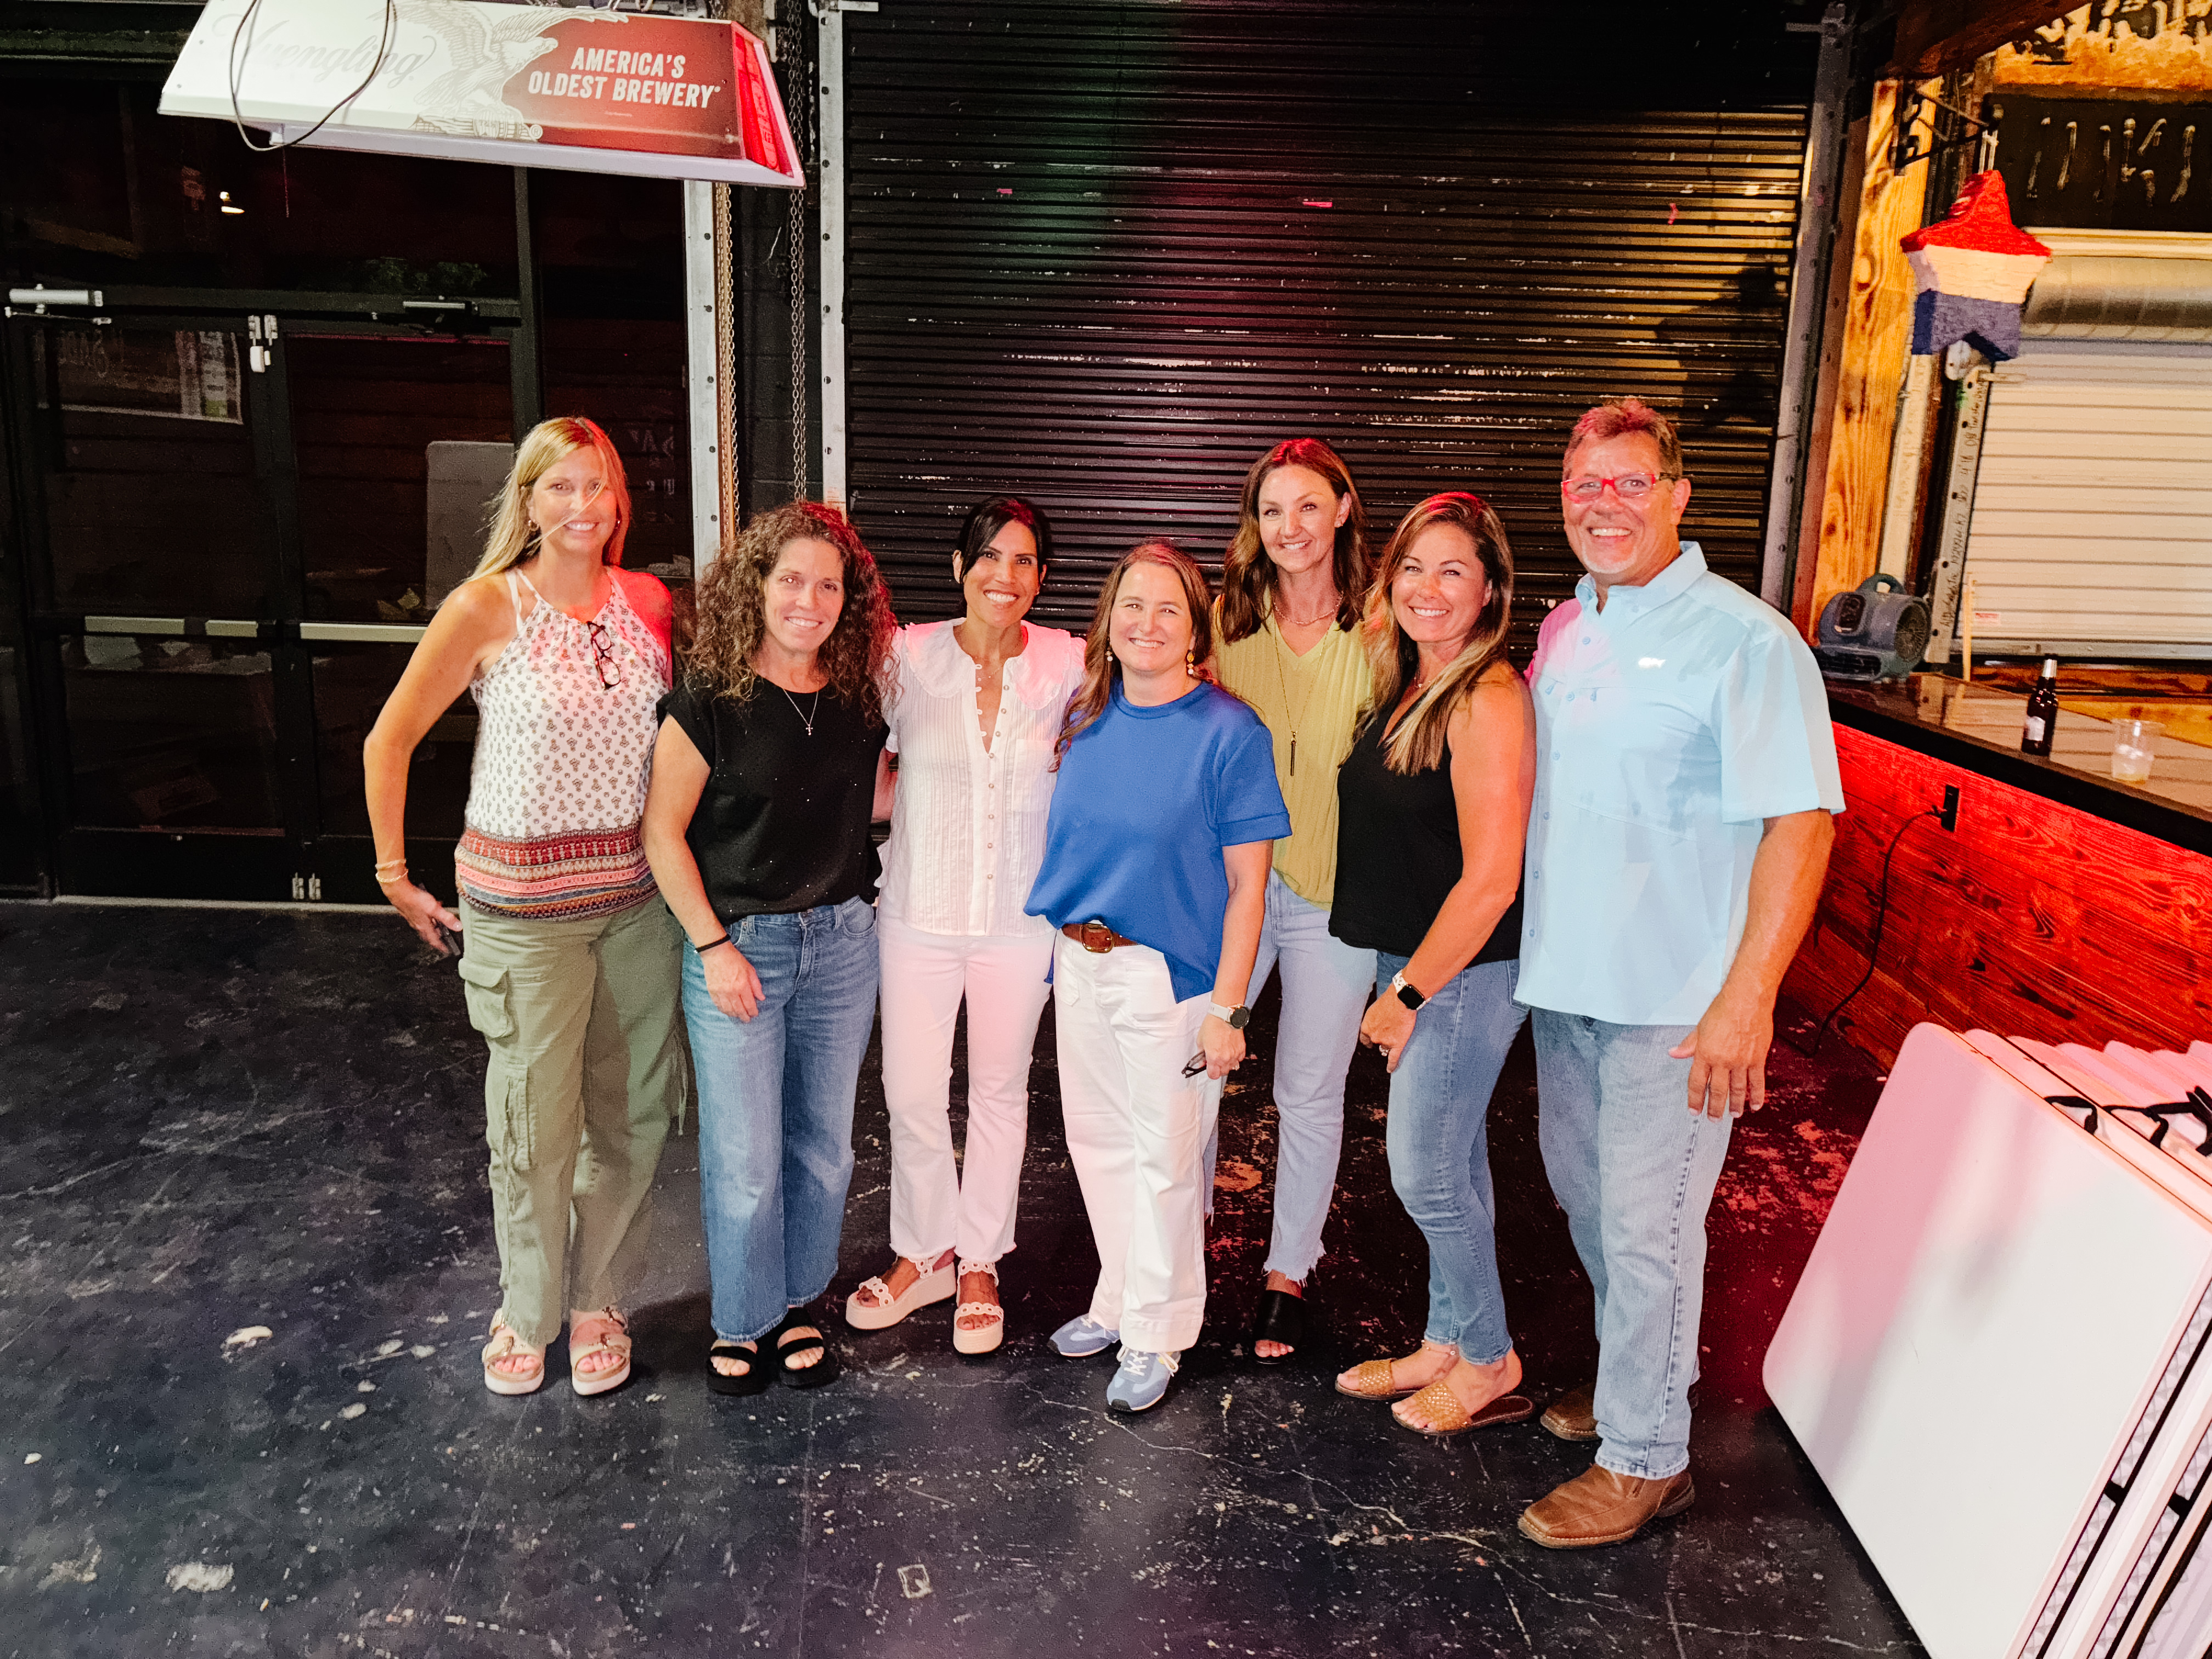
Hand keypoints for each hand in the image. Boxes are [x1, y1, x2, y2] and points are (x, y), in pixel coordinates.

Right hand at [386, 878, 461, 954]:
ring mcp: (412, 918)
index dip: (441, 946)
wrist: (399, 892)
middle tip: (442, 935)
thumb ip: (447, 918)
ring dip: (431, 924)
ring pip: (423, 925)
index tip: (445, 949)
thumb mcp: (435, 909)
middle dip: (436, 935)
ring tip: (437, 919)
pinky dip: (426, 915)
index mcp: (424, 926)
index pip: (434, 940)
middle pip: (428, 933)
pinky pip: (419, 917)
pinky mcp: (408, 911)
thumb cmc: (414, 900)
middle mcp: (417, 924)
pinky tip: (428, 909)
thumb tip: (458, 926)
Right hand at [702, 943, 763, 1021]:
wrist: (716, 953)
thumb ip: (756, 985)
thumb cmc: (734, 959)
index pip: (749, 1004)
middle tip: (747, 1020)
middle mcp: (731, 991)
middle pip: (739, 1010)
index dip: (753, 1011)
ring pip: (728, 1010)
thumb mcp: (750, 970)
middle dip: (744, 1017)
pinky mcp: (712, 991)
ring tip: (738, 1016)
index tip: (755, 1014)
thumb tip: (761, 998)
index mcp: (742, 985)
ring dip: (734, 1015)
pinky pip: (718, 1005)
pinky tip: (727, 1011)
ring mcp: (720, 992)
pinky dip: (723, 1010)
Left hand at [1200, 1014, 1244, 1079]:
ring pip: (1232, 1067)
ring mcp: (1235, 1054)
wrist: (1225, 1015)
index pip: (1213, 1075)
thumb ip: (1201, 1055)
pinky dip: (1235, 1057)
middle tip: (1215, 1060)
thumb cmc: (1213, 1025)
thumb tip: (1202, 1063)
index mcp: (1213, 1057)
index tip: (1209, 1068)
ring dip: (1227, 1063)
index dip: (1210, 1072)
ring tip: (1223, 1054)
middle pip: (1223, 1073)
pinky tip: (1230, 1050)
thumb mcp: (1200, 1041)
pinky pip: (1239, 1059)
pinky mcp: (1241, 1049)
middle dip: (1218, 1068)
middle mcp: (1225, 1058)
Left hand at [1359, 996, 1415, 1074]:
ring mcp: (1385, 1042)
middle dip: (1380, 1041)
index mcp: (1366, 1026)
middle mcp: (1373, 1036)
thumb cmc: (1388, 1000)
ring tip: (1393, 1041)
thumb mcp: (1374, 1009)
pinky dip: (1391, 1065)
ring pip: (1385, 1048)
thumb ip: (1374, 1019)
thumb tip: (1376, 1022)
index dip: (1368, 1041)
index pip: (1364, 1039)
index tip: (1370, 1043)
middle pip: (1376, 1043)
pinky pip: (1393, 1058)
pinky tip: (1390, 1070)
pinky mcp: (1397, 1044)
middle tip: (1387, 1035)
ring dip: (1388, 1046)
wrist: (1401, 1000)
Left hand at [1671, 989, 1773, 1117]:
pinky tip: (1755, 1105)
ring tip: (1734, 1115)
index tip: (1694, 1110)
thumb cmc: (1723, 1009)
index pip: (1697, 1082)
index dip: (1695, 1099)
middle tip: (1713, 1119)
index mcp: (1705, 1053)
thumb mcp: (1700, 1027)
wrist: (1747, 1000)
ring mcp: (1741, 1062)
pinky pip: (1757, 1082)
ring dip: (1735, 1105)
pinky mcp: (1758, 1059)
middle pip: (1718, 1091)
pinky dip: (1757, 1095)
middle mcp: (1722, 1061)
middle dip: (1715, 1108)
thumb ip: (1689, 1044)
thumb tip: (1674, 1053)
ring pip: (1738, 1090)